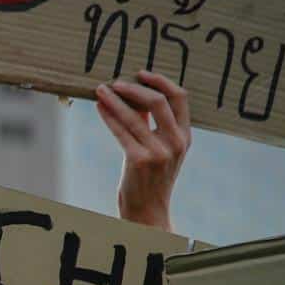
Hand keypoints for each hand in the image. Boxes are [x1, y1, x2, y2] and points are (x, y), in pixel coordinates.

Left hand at [97, 71, 189, 228]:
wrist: (148, 211)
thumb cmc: (151, 178)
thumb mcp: (160, 149)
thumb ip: (153, 124)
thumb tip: (134, 95)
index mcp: (185, 136)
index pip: (180, 98)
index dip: (161, 81)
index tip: (142, 73)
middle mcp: (176, 142)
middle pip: (159, 101)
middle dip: (135, 87)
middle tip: (116, 81)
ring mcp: (159, 152)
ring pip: (135, 115)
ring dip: (115, 99)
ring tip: (100, 90)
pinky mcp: (139, 160)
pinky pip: (121, 131)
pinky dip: (109, 116)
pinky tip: (100, 108)